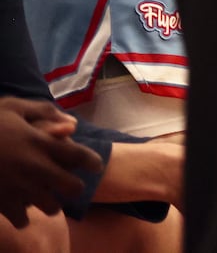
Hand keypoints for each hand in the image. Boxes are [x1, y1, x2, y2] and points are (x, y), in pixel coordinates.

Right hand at [0, 98, 102, 228]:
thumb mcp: (14, 108)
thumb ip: (45, 112)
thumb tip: (73, 124)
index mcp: (41, 143)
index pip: (80, 156)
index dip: (93, 162)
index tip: (95, 166)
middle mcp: (35, 168)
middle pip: (72, 187)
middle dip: (74, 187)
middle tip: (69, 184)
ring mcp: (19, 188)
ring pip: (51, 207)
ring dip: (51, 202)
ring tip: (45, 196)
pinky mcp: (2, 204)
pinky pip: (22, 220)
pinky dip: (24, 216)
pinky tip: (20, 207)